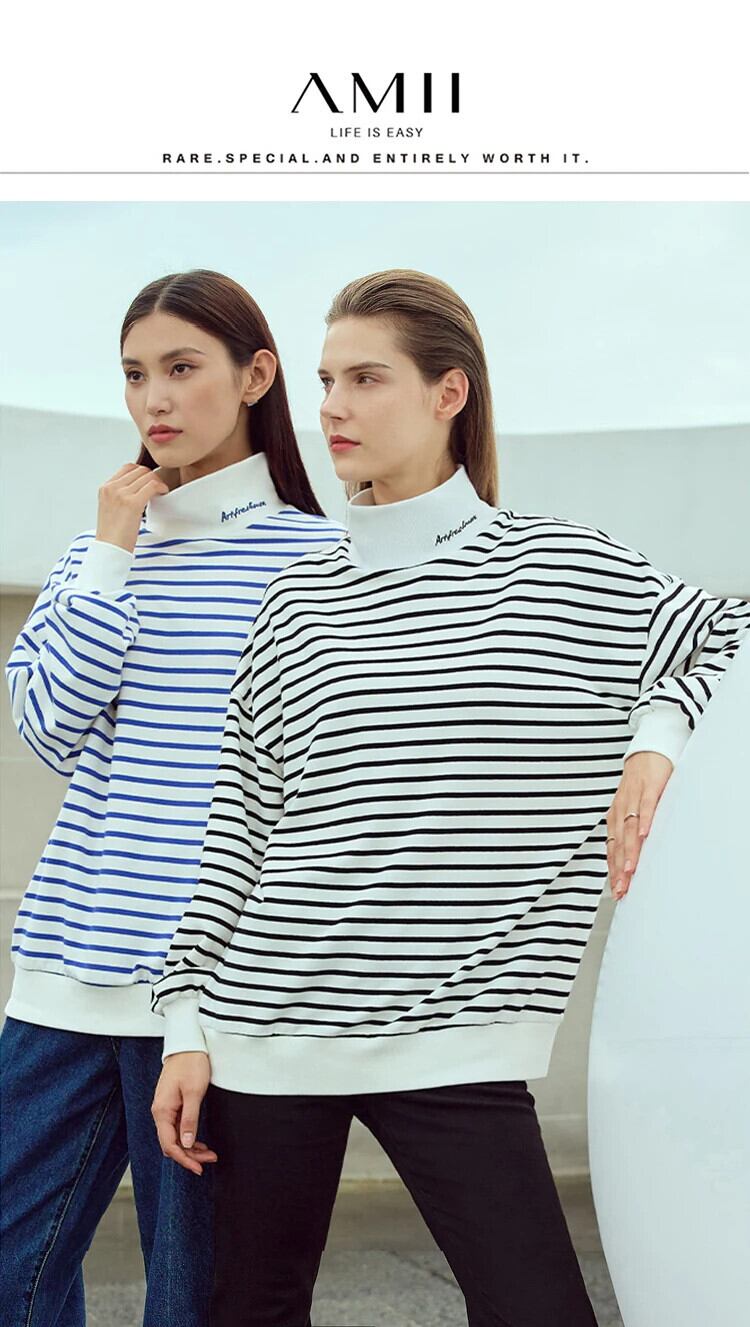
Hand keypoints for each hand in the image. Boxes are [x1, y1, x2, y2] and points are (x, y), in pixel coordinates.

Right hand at [96, 463, 168, 552]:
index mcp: (105, 488)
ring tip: (161, 491)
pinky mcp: (132, 503)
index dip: (142, 473)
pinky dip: (161, 487)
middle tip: (158, 488)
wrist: (110, 549)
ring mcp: (121, 494)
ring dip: (158, 482)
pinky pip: (152, 485)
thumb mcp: (111, 508)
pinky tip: (163, 493)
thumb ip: (120, 495)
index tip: (150, 482)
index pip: (128, 468)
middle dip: (152, 477)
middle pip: (139, 470)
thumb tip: (138, 488)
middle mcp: (112, 488)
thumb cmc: (113, 535)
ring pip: (147, 476)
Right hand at [151, 1052, 216, 1174]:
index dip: (184, 1159)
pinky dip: (188, 1137)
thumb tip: (187, 1144)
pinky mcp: (171, 1104)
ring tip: (209, 1153)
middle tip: (210, 1159)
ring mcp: (165, 1108)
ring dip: (190, 1147)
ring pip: (175, 1137)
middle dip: (190, 1155)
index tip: (199, 1168)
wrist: (187, 1044)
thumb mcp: (194, 1092)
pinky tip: (199, 1141)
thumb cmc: (191, 1064)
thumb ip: (189, 1119)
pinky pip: (177, 1128)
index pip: (170, 1145)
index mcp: (162, 1111)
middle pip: (171, 1144)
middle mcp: (160, 1112)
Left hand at [606, 751, 672, 899]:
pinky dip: (645, 820)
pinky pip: (646, 806)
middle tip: (623, 888)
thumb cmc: (641, 784)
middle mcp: (621, 809)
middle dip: (620, 868)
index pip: (613, 848)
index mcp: (616, 817)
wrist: (647, 752)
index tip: (617, 890)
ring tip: (630, 870)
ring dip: (629, 851)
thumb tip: (634, 858)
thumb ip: (632, 831)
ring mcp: (634, 798)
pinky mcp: (649, 788)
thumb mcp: (634, 809)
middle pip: (620, 843)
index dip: (614, 870)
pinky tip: (645, 835)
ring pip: (629, 829)